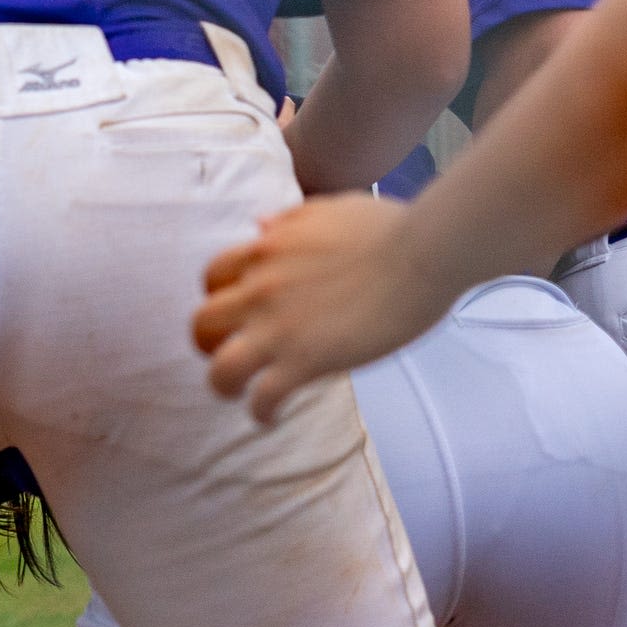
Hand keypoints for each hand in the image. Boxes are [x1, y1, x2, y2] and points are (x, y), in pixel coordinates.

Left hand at [193, 192, 457, 422]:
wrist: (423, 252)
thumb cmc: (388, 227)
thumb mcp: (327, 210)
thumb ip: (288, 221)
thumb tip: (259, 225)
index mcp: (265, 251)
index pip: (214, 276)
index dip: (218, 297)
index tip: (234, 312)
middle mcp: (260, 288)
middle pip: (203, 322)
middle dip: (207, 342)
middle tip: (226, 353)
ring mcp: (279, 327)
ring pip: (220, 368)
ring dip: (223, 384)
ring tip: (238, 393)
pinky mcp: (306, 360)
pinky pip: (264, 397)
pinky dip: (261, 412)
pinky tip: (270, 417)